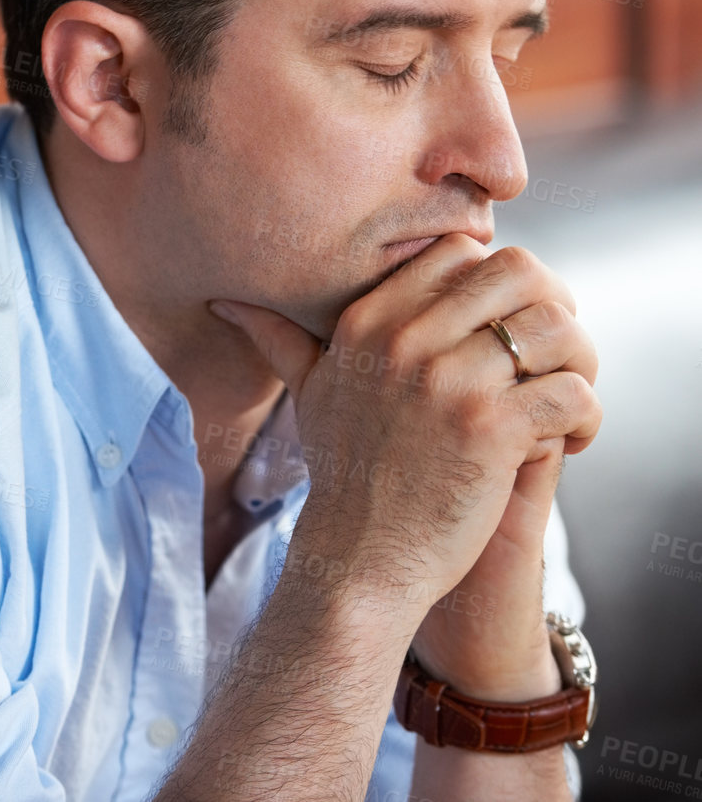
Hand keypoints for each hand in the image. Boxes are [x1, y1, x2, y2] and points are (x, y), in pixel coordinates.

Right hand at [211, 235, 601, 663]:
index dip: (494, 280)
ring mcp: (449, 383)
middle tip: (551, 355)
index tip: (503, 326)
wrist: (358, 563)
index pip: (459, 251)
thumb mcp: (309, 394)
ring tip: (566, 401)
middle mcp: (405, 341)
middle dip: (551, 307)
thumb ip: (279, 339)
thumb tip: (228, 300)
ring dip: (579, 363)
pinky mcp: (492, 430)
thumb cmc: (344, 478)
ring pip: (557, 329)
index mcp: (368, 322)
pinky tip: (571, 443)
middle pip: (519, 271)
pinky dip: (587, 417)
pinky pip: (573, 392)